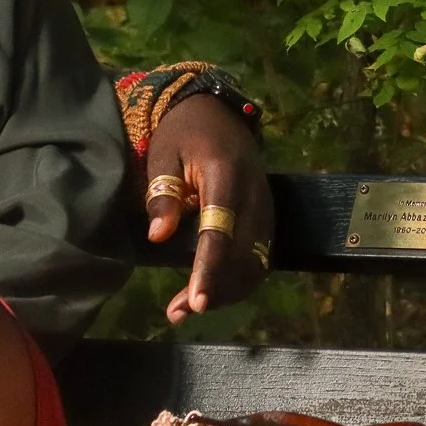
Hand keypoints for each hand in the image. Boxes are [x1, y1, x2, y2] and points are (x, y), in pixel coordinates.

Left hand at [144, 93, 274, 324]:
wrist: (219, 113)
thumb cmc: (184, 133)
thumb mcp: (164, 154)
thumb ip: (163, 193)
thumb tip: (158, 236)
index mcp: (227, 178)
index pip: (220, 233)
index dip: (209, 269)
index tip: (196, 301)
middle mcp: (255, 198)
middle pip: (242, 257)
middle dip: (214, 290)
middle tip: (177, 312)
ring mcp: (266, 209)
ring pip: (255, 263)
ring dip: (226, 291)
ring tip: (184, 309)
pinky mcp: (267, 218)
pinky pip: (259, 257)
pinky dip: (238, 280)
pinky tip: (211, 292)